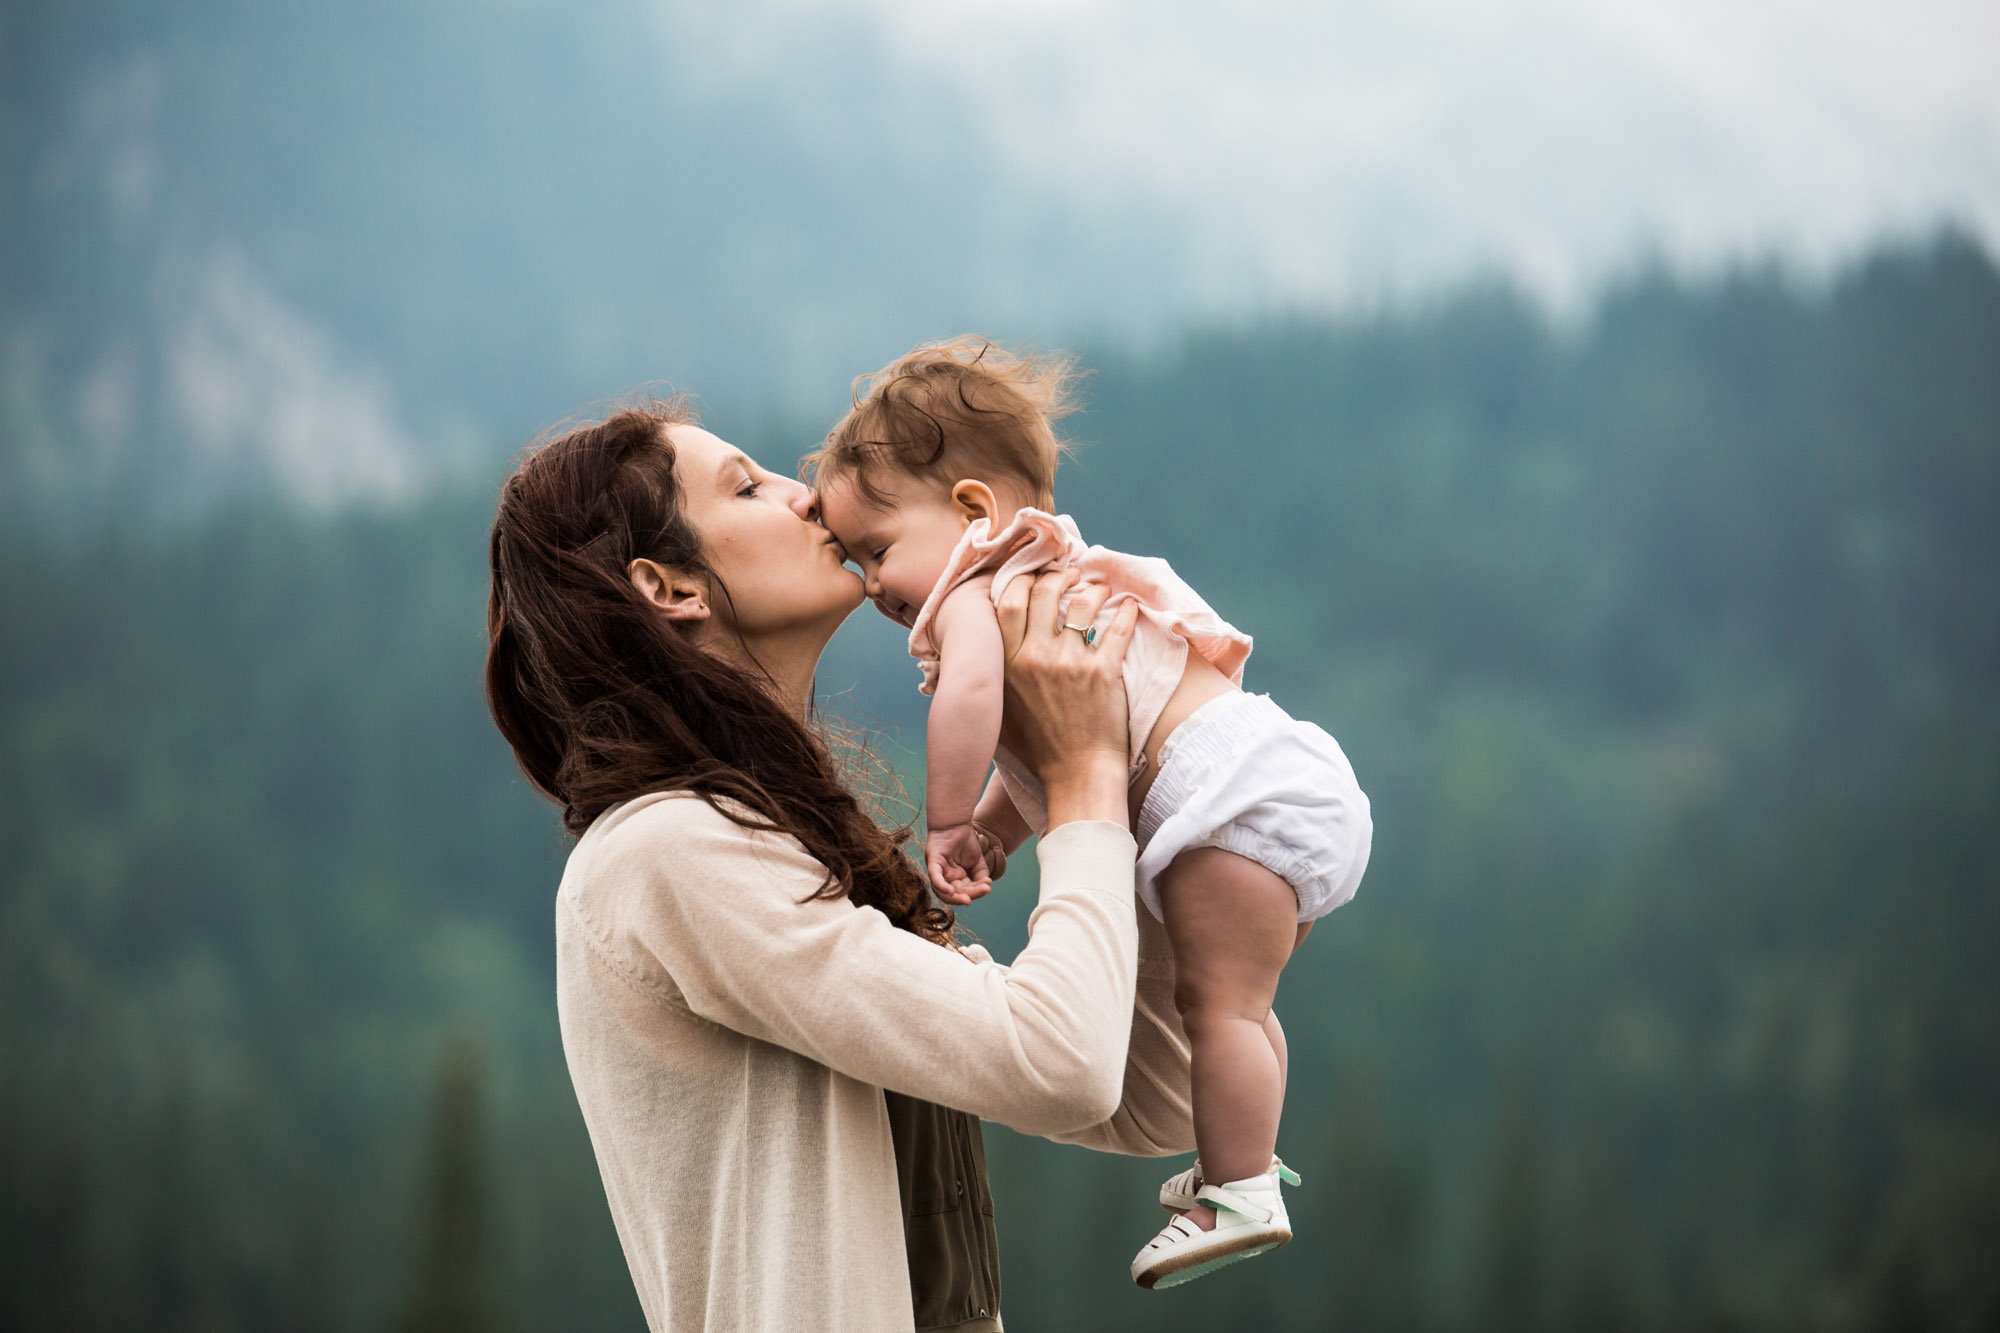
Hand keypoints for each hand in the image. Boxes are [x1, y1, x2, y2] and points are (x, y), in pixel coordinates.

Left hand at [927, 822, 998, 904]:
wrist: (956, 822)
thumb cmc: (965, 840)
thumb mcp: (977, 861)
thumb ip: (981, 875)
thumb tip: (987, 886)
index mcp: (956, 879)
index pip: (964, 892)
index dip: (976, 892)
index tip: (987, 889)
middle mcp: (945, 877)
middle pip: (955, 894)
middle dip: (968, 896)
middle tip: (983, 892)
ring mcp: (938, 871)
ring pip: (943, 891)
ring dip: (955, 897)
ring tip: (967, 899)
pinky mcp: (933, 862)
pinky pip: (935, 878)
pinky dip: (941, 886)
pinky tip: (950, 891)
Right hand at [993, 568, 1139, 824]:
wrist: (1075, 778)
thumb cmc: (1037, 751)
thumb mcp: (999, 712)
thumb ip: (994, 678)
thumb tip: (987, 652)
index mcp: (1006, 665)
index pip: (1009, 602)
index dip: (1022, 581)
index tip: (1034, 578)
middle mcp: (1035, 657)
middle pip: (1044, 593)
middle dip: (1058, 576)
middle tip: (1070, 575)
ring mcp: (1070, 663)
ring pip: (1082, 604)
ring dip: (1092, 589)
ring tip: (1098, 589)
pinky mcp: (1104, 672)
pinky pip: (1117, 628)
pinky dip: (1126, 612)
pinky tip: (1130, 606)